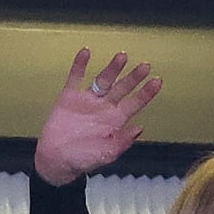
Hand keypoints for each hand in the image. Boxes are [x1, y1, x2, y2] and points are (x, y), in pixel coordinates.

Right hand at [33, 49, 161, 186]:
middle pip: (122, 88)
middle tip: (145, 66)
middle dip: (133, 77)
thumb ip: (123, 141)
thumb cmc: (82, 160)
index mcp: (115, 120)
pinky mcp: (69, 98)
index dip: (146, 93)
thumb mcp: (106, 154)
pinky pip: (75, 78)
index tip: (157, 81)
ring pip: (103, 80)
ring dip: (112, 69)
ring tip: (122, 57)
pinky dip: (80, 65)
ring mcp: (87, 101)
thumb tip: (140, 128)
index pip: (134, 103)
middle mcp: (104, 108)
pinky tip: (85, 52)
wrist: (56, 161)